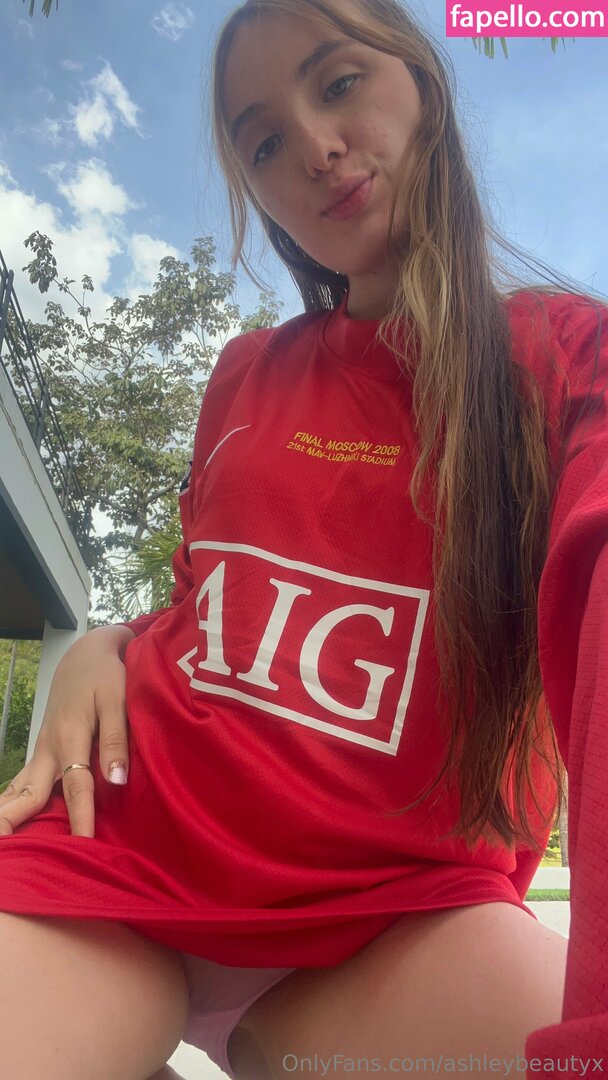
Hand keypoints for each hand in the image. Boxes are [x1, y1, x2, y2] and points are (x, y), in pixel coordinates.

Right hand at [0, 624, 135, 838]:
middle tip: (10, 856)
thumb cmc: (105, 677)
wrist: (84, 657)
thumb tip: (117, 781)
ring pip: (17, 791)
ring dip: (8, 817)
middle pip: (26, 795)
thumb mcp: (117, 700)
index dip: (80, 817)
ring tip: (7, 849)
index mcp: (69, 737)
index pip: (76, 786)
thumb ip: (115, 740)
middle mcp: (48, 750)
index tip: (82, 846)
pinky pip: (22, 786)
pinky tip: (13, 827)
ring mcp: (40, 753)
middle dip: (12, 824)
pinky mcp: (40, 754)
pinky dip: (13, 806)